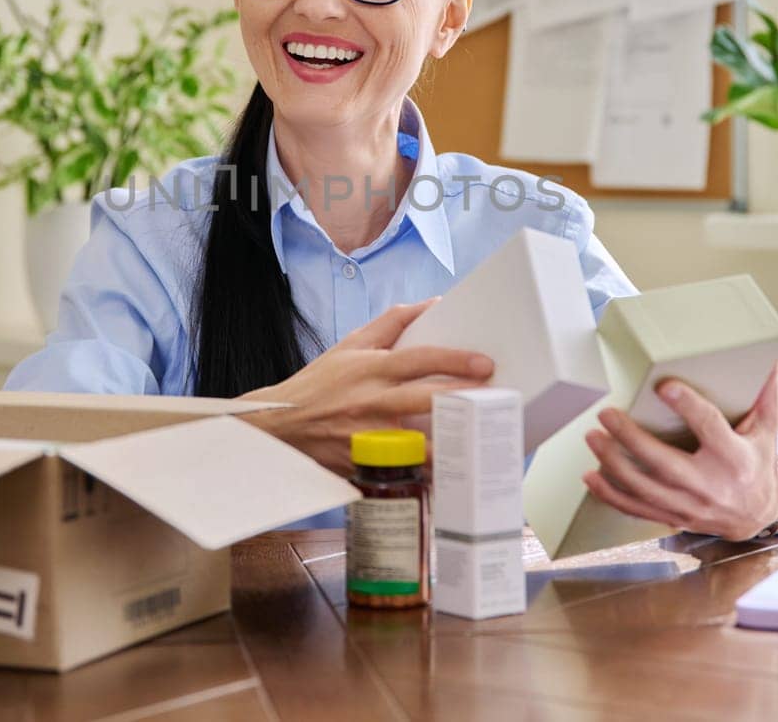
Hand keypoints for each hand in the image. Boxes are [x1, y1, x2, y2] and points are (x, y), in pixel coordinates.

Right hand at [242, 300, 493, 474]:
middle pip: (425, 400)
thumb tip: (433, 303)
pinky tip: (455, 473)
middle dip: (464, 399)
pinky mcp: (367, 465)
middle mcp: (372, 402)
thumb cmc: (320, 384)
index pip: (418, 360)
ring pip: (421, 444)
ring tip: (484, 441)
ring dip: (453, 443)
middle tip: (496, 399)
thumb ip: (392, 322)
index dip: (453, 360)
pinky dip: (430, 473)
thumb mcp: (351, 345)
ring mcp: (370, 438)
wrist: (280, 426)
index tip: (485, 363)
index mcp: (371, 369)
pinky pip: (406, 472)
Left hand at [581, 369, 777, 540]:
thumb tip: (769, 357)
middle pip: (665, 463)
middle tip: (606, 414)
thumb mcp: (766, 430)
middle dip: (632, 439)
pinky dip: (610, 495)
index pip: (709, 427)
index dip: (687, 406)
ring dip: (613, 464)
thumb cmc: (757, 463)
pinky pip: (637, 509)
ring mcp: (690, 506)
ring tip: (592, 437)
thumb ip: (764, 395)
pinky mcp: (674, 516)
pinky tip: (590, 476)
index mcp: (735, 458)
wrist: (757, 515)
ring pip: (645, 488)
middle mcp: (711, 485)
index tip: (664, 385)